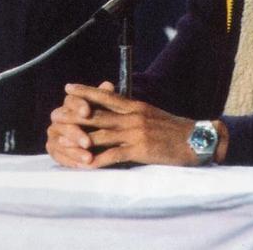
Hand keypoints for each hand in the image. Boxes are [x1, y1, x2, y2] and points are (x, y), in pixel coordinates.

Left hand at [46, 82, 226, 167]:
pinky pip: (114, 155)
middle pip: (96, 113)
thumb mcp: (151, 114)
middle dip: (73, 114)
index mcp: (135, 106)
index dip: (85, 91)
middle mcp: (132, 116)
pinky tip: (86, 164)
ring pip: (101, 134)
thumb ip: (131, 111)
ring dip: (79, 139)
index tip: (68, 88)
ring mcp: (135, 133)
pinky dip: (98, 160)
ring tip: (61, 141)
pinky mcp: (140, 150)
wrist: (198, 140)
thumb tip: (113, 108)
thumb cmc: (173, 129)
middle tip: (54, 114)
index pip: (105, 96)